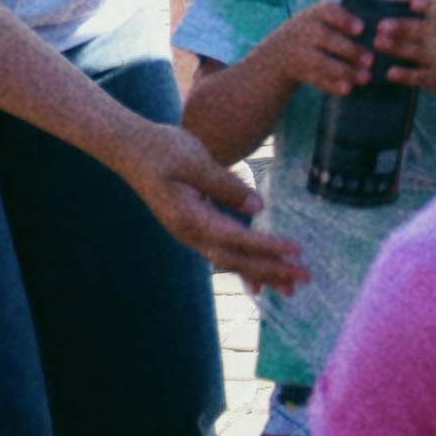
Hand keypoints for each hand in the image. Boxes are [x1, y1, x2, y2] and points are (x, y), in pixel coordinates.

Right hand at [123, 123, 307, 292]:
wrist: (131, 149)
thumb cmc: (163, 149)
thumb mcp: (197, 161)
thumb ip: (226, 186)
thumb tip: (257, 208)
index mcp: (189, 218)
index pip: (236, 238)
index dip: (267, 247)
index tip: (295, 252)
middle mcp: (188, 233)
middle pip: (235, 259)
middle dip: (271, 270)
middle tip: (304, 277)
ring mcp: (189, 233)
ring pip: (230, 260)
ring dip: (261, 273)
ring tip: (291, 287)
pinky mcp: (193, 226)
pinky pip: (223, 251)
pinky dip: (245, 264)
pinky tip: (261, 277)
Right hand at [260, 0, 378, 104]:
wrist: (280, 51)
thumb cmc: (318, 31)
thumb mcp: (325, 18)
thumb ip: (348, 20)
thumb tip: (387, 29)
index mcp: (317, 13)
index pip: (328, 11)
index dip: (344, 20)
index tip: (361, 29)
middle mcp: (305, 30)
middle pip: (327, 39)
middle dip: (350, 50)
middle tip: (371, 60)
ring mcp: (299, 52)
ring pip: (321, 62)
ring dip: (343, 71)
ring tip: (365, 78)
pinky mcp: (298, 71)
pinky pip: (314, 79)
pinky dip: (331, 85)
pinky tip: (347, 90)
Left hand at [383, 0, 435, 111]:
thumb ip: (425, 7)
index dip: (429, 4)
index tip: (412, 4)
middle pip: (424, 30)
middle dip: (402, 27)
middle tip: (381, 25)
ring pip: (418, 52)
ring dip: (397, 47)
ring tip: (378, 42)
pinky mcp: (435, 79)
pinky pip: (419, 77)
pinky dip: (405, 75)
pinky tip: (390, 72)